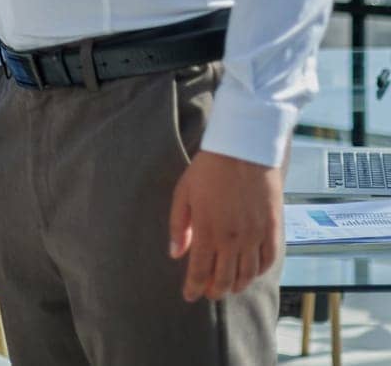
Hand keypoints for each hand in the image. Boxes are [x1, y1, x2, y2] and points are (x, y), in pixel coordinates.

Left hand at [169, 150, 281, 300]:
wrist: (244, 153)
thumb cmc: (208, 171)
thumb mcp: (183, 194)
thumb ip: (178, 226)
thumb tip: (175, 254)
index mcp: (207, 231)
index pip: (200, 270)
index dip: (194, 287)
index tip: (189, 296)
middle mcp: (233, 239)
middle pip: (225, 278)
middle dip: (215, 290)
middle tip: (209, 294)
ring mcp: (255, 236)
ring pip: (247, 274)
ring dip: (237, 285)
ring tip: (228, 288)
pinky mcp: (273, 230)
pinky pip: (268, 260)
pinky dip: (259, 272)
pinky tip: (251, 273)